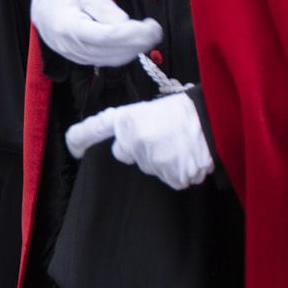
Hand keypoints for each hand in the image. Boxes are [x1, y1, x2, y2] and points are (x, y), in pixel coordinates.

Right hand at [30, 0, 162, 66]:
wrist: (46, 13)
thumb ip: (104, 8)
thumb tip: (126, 24)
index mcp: (68, 27)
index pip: (104, 37)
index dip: (130, 35)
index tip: (150, 27)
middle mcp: (72, 47)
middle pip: (111, 52)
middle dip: (139, 43)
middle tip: (156, 30)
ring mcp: (78, 58)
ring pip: (113, 60)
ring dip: (136, 49)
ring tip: (150, 34)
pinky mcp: (85, 62)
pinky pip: (110, 61)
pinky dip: (127, 53)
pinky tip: (137, 42)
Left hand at [64, 93, 212, 188]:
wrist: (214, 118)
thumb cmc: (182, 111)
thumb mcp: (150, 109)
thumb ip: (131, 126)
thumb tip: (122, 144)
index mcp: (127, 119)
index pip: (95, 128)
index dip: (79, 138)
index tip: (73, 147)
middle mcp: (134, 140)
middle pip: (123, 153)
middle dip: (136, 148)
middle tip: (159, 134)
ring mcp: (152, 160)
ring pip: (148, 166)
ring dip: (160, 159)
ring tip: (177, 142)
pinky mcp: (171, 175)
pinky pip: (169, 178)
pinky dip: (177, 170)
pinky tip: (186, 155)